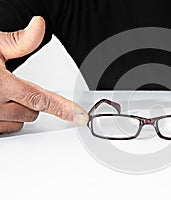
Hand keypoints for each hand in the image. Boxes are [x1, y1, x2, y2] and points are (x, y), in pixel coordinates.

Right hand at [0, 16, 87, 132]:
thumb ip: (20, 41)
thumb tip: (40, 25)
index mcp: (0, 84)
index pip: (41, 98)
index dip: (64, 108)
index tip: (79, 116)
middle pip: (33, 110)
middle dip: (32, 99)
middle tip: (15, 85)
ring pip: (21, 120)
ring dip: (19, 109)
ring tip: (3, 93)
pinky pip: (6, 129)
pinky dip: (7, 118)